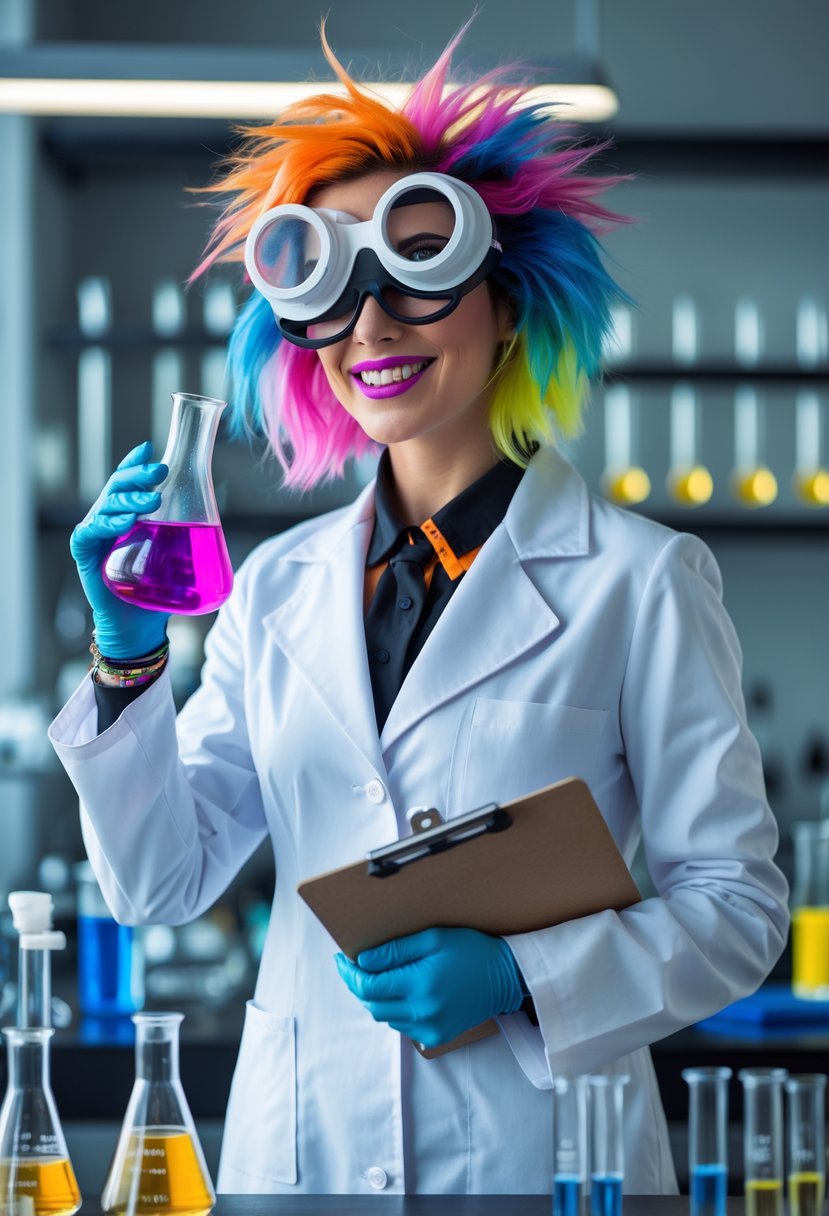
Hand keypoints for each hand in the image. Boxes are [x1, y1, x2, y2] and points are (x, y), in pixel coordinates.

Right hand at [70, 442, 169, 658]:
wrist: (139, 623)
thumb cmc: (158, 588)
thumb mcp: (177, 554)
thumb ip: (188, 533)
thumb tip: (215, 513)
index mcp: (128, 515)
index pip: (128, 482)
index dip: (135, 463)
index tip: (150, 448)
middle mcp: (109, 520)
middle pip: (117, 487)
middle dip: (138, 476)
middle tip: (161, 471)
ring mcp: (95, 536)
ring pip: (106, 506)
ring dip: (129, 500)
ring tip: (152, 501)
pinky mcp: (86, 555)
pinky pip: (89, 533)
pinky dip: (106, 525)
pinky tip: (124, 524)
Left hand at [335, 926, 523, 1047]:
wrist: (506, 978)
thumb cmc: (471, 951)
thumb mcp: (434, 939)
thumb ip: (397, 950)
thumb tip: (363, 961)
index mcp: (421, 985)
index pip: (369, 986)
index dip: (349, 973)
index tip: (340, 959)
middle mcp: (423, 1012)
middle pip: (371, 1004)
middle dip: (357, 985)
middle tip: (351, 966)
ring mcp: (429, 1029)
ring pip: (384, 1017)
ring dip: (375, 997)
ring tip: (376, 976)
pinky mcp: (436, 1037)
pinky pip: (402, 1025)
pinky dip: (393, 1009)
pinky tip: (400, 991)